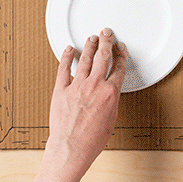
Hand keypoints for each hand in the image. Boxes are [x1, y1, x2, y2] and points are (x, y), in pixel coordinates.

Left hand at [44, 28, 126, 180]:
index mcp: (110, 93)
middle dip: (106, 42)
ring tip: (91, 38)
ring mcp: (77, 86)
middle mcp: (94, 86)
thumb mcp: (111, 120)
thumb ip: (111, 101)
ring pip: (84, 59)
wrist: (71, 148)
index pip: (118, 68)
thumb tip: (110, 92)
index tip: (120, 49)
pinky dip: (66, 57)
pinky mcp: (61, 90)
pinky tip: (68, 50)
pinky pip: (63, 68)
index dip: (121, 56)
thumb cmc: (91, 140)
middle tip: (107, 33)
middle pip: (103, 57)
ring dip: (89, 47)